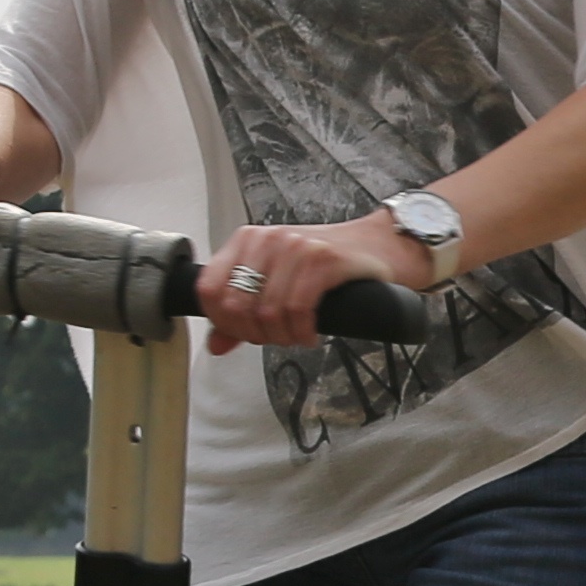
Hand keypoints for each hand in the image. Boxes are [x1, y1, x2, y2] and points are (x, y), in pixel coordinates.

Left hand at [192, 214, 439, 355]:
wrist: (377, 245)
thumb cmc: (324, 264)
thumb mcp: (277, 280)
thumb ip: (242, 311)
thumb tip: (216, 346)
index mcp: (247, 240)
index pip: (208, 289)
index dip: (222, 322)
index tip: (245, 334)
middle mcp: (268, 239)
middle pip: (236, 306)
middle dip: (254, 334)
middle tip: (275, 338)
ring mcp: (296, 247)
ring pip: (268, 313)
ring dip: (282, 337)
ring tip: (296, 336)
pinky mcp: (324, 260)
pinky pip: (298, 310)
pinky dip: (302, 332)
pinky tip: (310, 334)